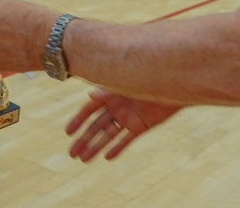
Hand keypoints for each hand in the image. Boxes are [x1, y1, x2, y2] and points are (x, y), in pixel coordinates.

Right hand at [66, 90, 181, 161]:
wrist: (170, 85)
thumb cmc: (146, 80)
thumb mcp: (124, 85)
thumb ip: (108, 91)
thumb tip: (90, 95)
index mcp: (110, 94)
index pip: (89, 109)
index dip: (78, 120)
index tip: (68, 133)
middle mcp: (116, 107)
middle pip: (96, 126)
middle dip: (84, 139)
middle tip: (72, 154)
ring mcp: (128, 117)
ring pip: (109, 135)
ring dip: (96, 147)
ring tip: (84, 160)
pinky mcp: (140, 126)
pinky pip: (126, 139)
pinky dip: (118, 148)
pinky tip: (107, 157)